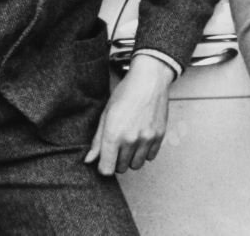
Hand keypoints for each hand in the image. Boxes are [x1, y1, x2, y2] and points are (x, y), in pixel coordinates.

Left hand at [85, 53, 173, 175]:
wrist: (149, 80)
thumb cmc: (125, 94)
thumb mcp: (106, 115)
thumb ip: (98, 141)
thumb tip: (89, 160)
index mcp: (113, 135)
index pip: (106, 169)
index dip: (104, 166)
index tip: (105, 159)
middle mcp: (131, 140)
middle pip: (121, 168)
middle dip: (117, 161)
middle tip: (118, 146)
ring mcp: (147, 138)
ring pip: (136, 165)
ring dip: (131, 158)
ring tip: (130, 144)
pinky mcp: (160, 136)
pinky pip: (151, 157)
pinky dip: (145, 152)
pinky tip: (141, 140)